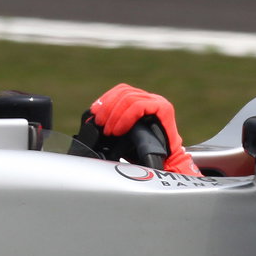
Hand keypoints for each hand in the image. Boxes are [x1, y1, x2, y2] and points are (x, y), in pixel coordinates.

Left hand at [81, 84, 199, 174]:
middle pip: (124, 92)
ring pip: (129, 98)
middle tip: (100, 124)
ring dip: (114, 115)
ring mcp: (158, 102)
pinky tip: (119, 130)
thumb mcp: (122, 134)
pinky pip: (139, 106)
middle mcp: (151, 98)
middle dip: (107, 108)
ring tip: (109, 131)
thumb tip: (90, 118)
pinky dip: (125, 118)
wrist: (165, 164)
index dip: (105, 100)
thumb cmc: (143, 152)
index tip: (94, 113)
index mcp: (142, 100)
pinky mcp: (164, 109)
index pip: (121, 91)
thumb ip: (111, 123)